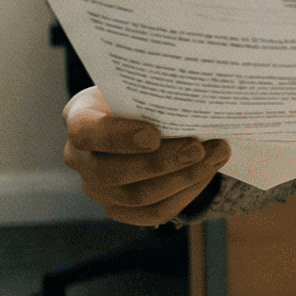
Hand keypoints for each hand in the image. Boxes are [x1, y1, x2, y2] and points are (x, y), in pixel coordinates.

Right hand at [62, 86, 229, 225]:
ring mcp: (97, 189)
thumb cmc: (139, 94)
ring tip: (216, 156)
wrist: (138, 116)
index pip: (86, 132)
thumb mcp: (138, 84)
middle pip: (115, 172)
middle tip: (199, 148)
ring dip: (183, 177)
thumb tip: (194, 93)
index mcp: (79, 119)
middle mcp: (79, 159)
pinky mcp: (118, 209)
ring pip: (138, 196)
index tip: (154, 135)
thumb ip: (154, 90)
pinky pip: (153, 211)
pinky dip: (185, 193)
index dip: (119, 137)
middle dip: (163, 162)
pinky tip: (206, 173)